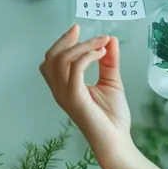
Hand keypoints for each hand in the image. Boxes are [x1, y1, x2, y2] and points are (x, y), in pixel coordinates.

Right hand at [40, 24, 135, 168]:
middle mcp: (61, 90)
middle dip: (66, 40)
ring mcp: (66, 95)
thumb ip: (109, 62)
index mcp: (65, 86)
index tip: (78, 29)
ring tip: (102, 43)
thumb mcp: (112, 81)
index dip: (62, 42)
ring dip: (82, 46)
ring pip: (61, 61)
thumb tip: (110, 40)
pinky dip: (87, 56)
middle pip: (51, 59)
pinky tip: (102, 53)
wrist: (116, 140)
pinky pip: (74, 71)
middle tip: (85, 31)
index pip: (52, 61)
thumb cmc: (112, 116)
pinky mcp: (76, 99)